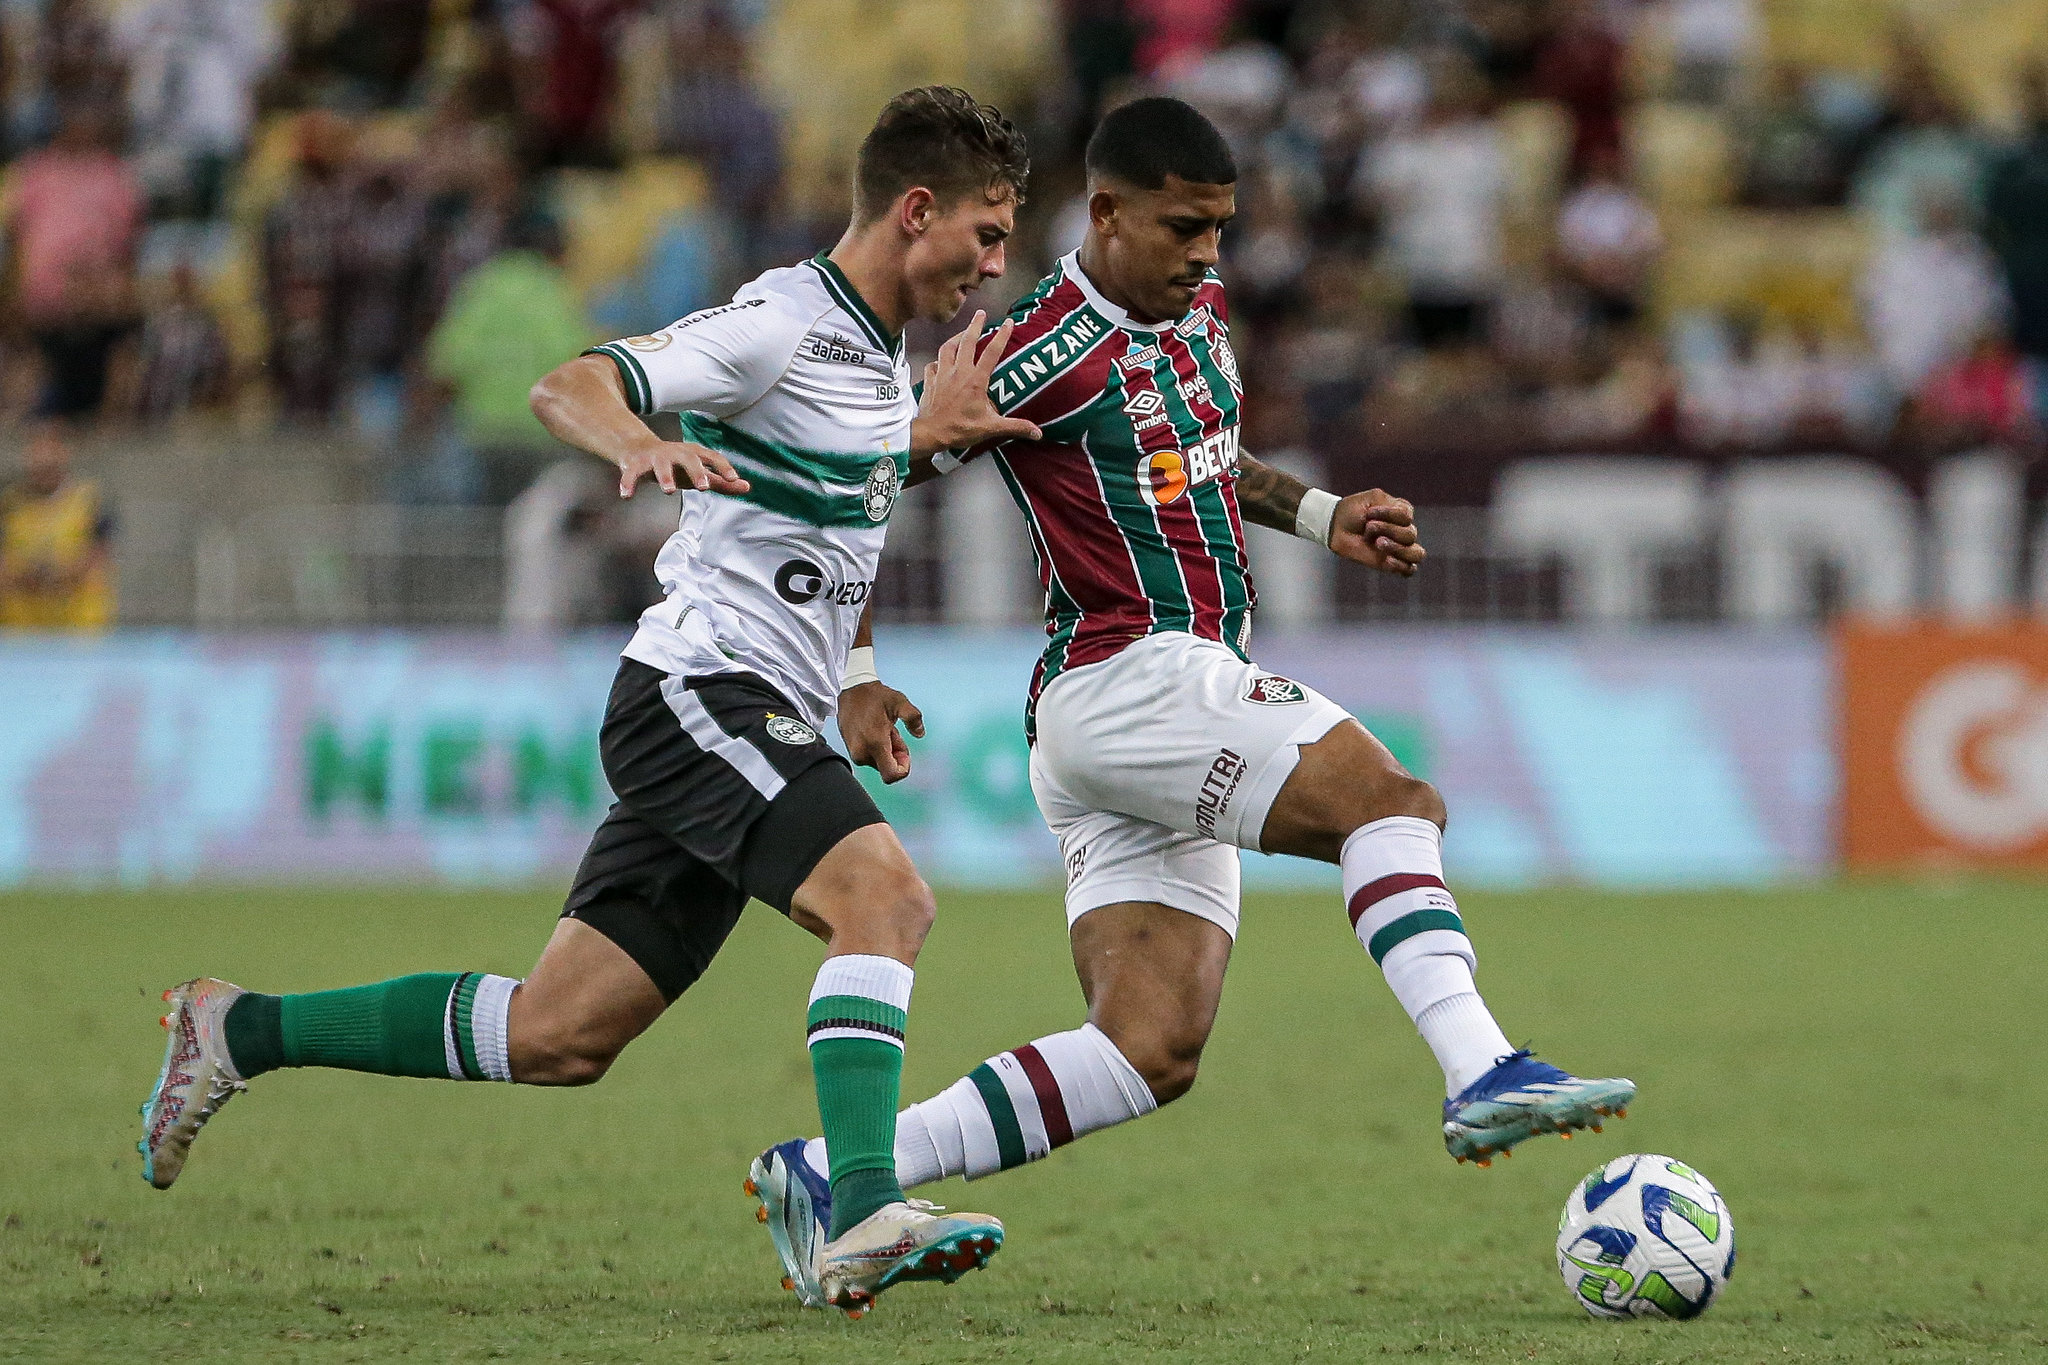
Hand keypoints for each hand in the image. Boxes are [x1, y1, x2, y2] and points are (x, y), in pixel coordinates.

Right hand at [614, 438, 749, 497]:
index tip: (734, 479)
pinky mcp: (634, 464)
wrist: (637, 447)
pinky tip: (626, 496)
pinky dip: (628, 483)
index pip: (712, 457)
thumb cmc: (676, 464)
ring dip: (665, 477)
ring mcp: (655, 458)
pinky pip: (631, 474)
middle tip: (703, 487)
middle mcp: (675, 453)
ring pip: (660, 466)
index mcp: (693, 454)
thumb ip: (721, 481)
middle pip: (689, 459)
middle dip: (696, 471)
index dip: (723, 467)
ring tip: (669, 491)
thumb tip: (747, 487)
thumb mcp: (698, 472)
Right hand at [837, 680, 924, 782]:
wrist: (851, 689)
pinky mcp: (850, 748)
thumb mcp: (900, 702)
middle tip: (893, 733)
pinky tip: (875, 730)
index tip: (904, 753)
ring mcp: (854, 751)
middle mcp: (862, 752)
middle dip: (895, 754)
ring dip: (886, 750)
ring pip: (878, 762)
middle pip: (886, 768)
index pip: (891, 775)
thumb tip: (919, 733)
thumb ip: (914, 718)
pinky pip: (868, 756)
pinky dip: (876, 747)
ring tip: (883, 729)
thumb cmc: (873, 695)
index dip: (902, 768)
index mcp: (875, 743)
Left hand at [912, 310, 1042, 453]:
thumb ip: (1015, 427)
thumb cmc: (961, 429)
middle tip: (981, 313)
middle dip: (975, 325)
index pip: (991, 353)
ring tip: (962, 332)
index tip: (1008, 322)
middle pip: (967, 341)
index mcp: (975, 380)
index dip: (1001, 336)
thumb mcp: (991, 428)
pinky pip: (933, 365)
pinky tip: (941, 361)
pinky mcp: (930, 381)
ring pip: (947, 348)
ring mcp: (942, 374)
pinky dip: (937, 361)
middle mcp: (959, 372)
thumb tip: (1038, 433)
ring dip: (955, 338)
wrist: (931, 433)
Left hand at [1331, 490, 1424, 575]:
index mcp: (1402, 513)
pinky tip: (1386, 559)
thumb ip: (1390, 504)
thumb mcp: (1372, 498)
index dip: (1389, 514)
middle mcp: (1403, 531)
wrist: (1336, 526)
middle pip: (1411, 534)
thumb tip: (1406, 520)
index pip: (1407, 516)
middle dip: (1389, 530)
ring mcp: (1399, 548)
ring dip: (1397, 548)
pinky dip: (1401, 566)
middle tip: (1368, 527)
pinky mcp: (1391, 563)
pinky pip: (1409, 569)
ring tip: (1378, 543)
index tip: (1369, 512)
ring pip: (1416, 553)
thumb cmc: (1353, 510)